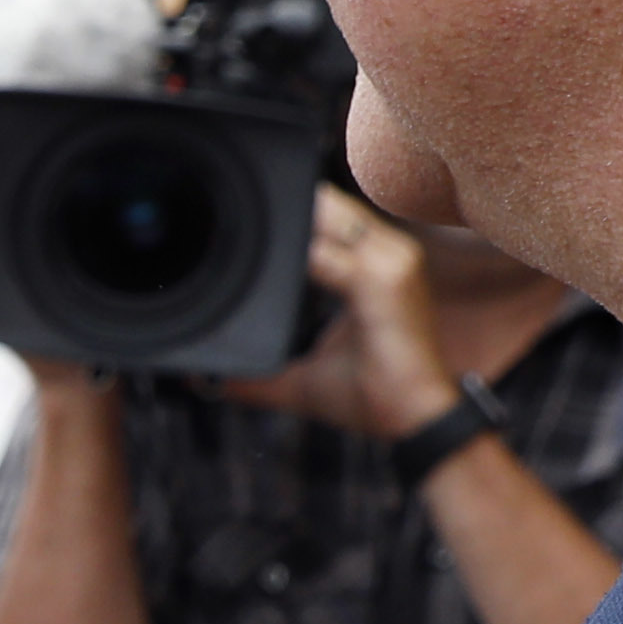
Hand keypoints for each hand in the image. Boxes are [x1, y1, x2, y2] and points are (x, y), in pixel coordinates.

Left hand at [213, 189, 458, 441]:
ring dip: (289, 221)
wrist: (416, 420)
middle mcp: (389, 252)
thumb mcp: (303, 376)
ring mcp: (391, 261)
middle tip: (231, 218)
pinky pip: (334, 255)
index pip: (331, 212)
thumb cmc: (372, 394)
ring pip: (331, 214)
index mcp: (377, 263)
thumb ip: (257, 375)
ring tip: (243, 227)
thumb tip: (206, 381)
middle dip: (282, 207)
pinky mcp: (386, 280)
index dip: (290, 209)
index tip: (242, 217)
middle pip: (327, 203)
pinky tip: (268, 261)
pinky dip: (301, 254)